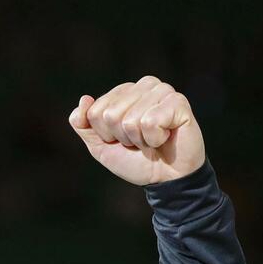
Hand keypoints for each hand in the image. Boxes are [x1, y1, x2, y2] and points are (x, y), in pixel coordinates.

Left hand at [68, 76, 204, 185]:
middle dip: (122, 137)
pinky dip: (154, 138)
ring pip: (130, 120)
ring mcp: (163, 91)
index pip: (95, 111)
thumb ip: (83, 124)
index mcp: (124, 91)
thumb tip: (84, 99)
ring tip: (153, 139)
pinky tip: (165, 137)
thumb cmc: (134, 159)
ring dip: (139, 139)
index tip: (121, 139)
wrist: (165, 178)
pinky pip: (150, 122)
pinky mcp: (178, 102)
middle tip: (139, 141)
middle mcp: (144, 85)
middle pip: (110, 114)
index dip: (105, 134)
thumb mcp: (100, 145)